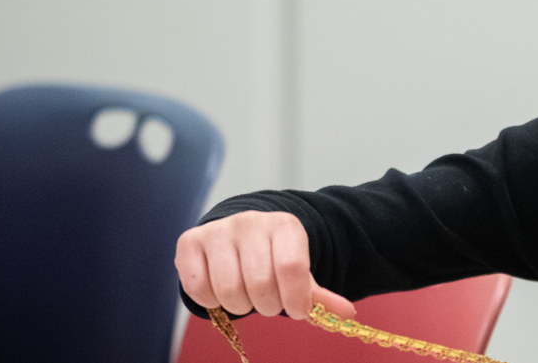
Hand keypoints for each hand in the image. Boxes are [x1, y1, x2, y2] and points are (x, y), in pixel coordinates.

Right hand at [174, 210, 356, 319]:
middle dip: (267, 305)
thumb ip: (319, 295)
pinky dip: (211, 301)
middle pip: (260, 283)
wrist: (236, 235)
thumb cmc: (271, 258)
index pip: (292, 268)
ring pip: (228, 289)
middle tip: (268, 302)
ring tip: (246, 297)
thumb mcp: (298, 271)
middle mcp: (250, 222)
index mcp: (284, 226)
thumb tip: (347, 314)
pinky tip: (220, 292)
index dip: (295, 299)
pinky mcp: (189, 242)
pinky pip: (198, 287)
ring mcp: (218, 230)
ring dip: (240, 306)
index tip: (296, 311)